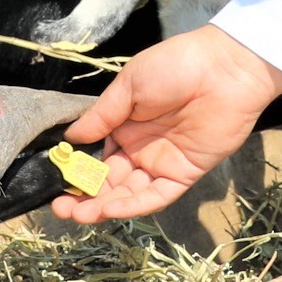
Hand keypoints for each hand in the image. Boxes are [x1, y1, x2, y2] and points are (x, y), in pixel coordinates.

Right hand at [46, 24, 281, 223]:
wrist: (225, 68)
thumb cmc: (176, 66)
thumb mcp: (130, 85)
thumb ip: (102, 115)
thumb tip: (71, 137)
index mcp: (124, 126)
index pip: (96, 158)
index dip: (78, 173)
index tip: (57, 183)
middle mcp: (140, 148)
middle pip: (109, 181)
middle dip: (85, 197)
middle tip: (61, 209)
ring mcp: (162, 163)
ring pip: (128, 193)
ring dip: (104, 206)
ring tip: (77, 214)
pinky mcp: (184, 174)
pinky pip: (156, 196)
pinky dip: (134, 206)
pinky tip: (110, 209)